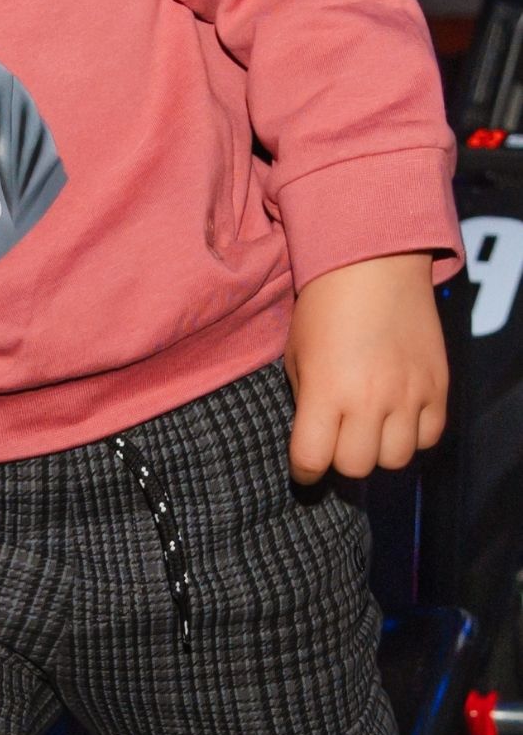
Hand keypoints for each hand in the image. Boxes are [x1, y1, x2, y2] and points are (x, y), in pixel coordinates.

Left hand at [283, 252, 447, 484]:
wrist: (373, 264)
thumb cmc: (324, 305)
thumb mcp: (297, 352)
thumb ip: (305, 399)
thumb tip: (315, 436)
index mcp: (325, 389)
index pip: (312, 459)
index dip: (305, 470)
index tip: (305, 467)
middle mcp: (369, 398)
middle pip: (356, 467)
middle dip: (340, 459)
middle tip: (337, 440)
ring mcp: (408, 394)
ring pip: (396, 460)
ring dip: (378, 450)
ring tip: (369, 427)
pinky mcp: (437, 386)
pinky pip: (429, 437)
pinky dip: (413, 435)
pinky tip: (399, 415)